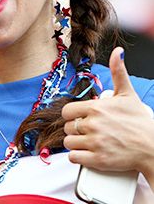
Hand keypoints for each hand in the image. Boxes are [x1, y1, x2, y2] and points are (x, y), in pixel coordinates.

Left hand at [62, 47, 153, 186]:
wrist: (152, 147)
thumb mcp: (127, 93)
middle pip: (67, 127)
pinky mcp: (97, 160)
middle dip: (75, 129)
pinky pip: (74, 158)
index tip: (79, 118)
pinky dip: (77, 157)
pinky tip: (86, 153)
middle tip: (87, 131)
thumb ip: (118, 71)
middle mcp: (92, 124)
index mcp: (96, 107)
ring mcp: (94, 142)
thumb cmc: (140, 121)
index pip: (67, 111)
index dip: (72, 115)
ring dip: (75, 143)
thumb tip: (117, 52)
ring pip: (68, 143)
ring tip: (87, 142)